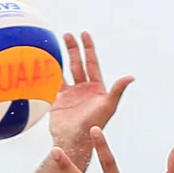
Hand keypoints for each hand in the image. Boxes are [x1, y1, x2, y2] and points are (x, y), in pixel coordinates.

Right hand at [48, 33, 133, 151]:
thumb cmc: (94, 124)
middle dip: (73, 49)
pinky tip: (42, 62)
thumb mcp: (108, 106)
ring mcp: (71, 94)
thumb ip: (117, 90)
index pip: (92, 63)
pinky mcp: (58, 99)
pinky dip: (48, 73)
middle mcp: (84, 89)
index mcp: (96, 88)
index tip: (84, 33)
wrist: (74, 139)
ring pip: (65, 71)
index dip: (89, 48)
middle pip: (78, 64)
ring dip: (60, 58)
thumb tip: (131, 77)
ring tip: (53, 43)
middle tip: (67, 34)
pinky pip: (52, 82)